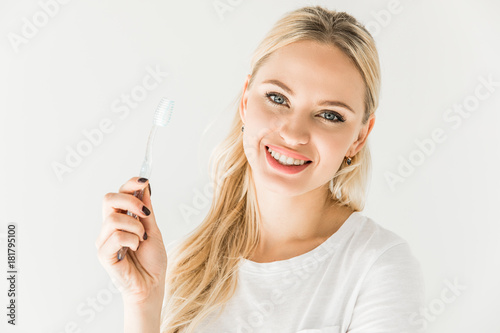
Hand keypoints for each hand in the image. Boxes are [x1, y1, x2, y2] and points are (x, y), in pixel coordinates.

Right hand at [95, 177, 167, 304]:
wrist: (153, 284)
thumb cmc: (152, 260)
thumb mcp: (153, 229)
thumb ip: (147, 210)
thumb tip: (145, 187)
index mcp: (120, 219)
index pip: (118, 194)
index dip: (130, 184)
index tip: (145, 181)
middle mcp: (108, 228)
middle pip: (108, 199)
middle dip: (130, 201)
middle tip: (145, 214)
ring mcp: (104, 241)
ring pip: (114, 218)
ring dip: (135, 227)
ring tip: (142, 239)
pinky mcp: (104, 254)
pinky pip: (115, 236)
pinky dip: (131, 240)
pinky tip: (135, 248)